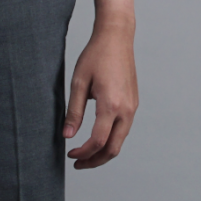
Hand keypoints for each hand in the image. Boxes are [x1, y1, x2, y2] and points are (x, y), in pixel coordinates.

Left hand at [63, 23, 137, 168]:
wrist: (117, 37)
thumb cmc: (96, 55)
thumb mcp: (78, 83)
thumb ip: (73, 112)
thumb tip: (67, 136)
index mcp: (111, 105)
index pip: (97, 141)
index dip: (83, 153)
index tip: (70, 153)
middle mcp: (126, 110)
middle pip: (113, 149)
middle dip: (95, 161)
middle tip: (77, 164)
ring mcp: (132, 108)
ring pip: (120, 142)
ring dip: (103, 152)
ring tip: (85, 154)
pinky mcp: (133, 105)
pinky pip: (123, 130)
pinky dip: (110, 140)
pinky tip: (97, 138)